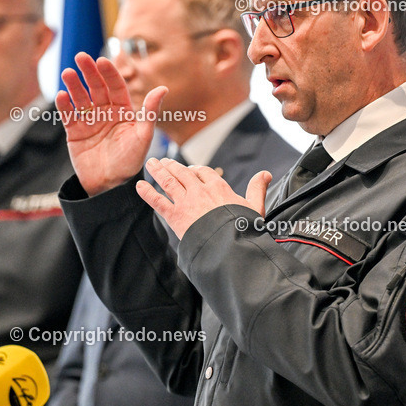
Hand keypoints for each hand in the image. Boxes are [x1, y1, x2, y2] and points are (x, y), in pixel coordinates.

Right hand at [56, 52, 167, 195]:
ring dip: (74, 85)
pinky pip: (69, 115)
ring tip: (68, 73)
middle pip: (96, 87)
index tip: (102, 60)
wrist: (110, 185)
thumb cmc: (130, 162)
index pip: (116, 87)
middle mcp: (106, 112)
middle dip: (89, 72)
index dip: (109, 73)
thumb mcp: (143, 136)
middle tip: (81, 56)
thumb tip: (163, 89)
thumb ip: (150, 112)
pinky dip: (64, 105)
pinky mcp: (75, 132)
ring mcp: (89, 121)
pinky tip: (62, 95)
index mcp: (123, 111)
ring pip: (80, 98)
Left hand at [136, 158, 271, 238]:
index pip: (204, 172)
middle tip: (163, 161)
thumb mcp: (254, 207)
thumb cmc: (244, 228)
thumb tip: (266, 173)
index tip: (191, 168)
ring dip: (158, 171)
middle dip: (172, 165)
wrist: (229, 244)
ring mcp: (186, 202)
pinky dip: (147, 192)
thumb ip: (257, 188)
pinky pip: (157, 201)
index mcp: (218, 187)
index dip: (196, 169)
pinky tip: (139, 186)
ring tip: (151, 163)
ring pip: (169, 181)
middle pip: (183, 172)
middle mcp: (200, 190)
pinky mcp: (175, 215)